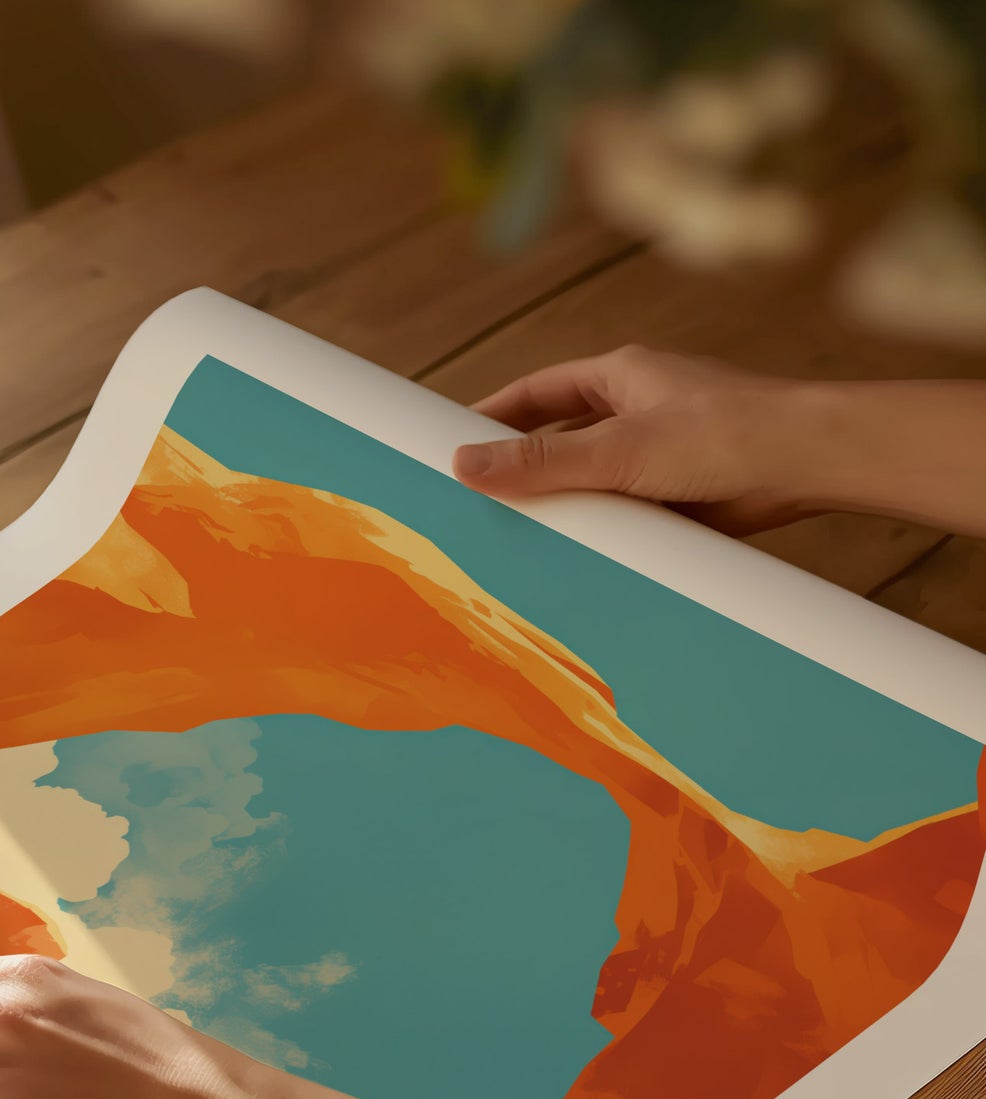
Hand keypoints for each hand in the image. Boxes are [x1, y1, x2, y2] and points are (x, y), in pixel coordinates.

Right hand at [453, 345, 819, 533]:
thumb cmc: (725, 434)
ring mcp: (659, 452)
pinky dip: (601, 532)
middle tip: (475, 501)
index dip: (492, 416)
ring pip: (591, 479)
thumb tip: (464, 464)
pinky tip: (577, 558)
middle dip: (522, 468)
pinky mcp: (680, 492)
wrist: (810, 464)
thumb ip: (541, 461)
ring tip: (516, 539)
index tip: (451, 443)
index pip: (537, 392)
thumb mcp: (618, 449)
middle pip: (560, 437)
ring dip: (563, 505)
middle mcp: (638, 409)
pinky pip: (623, 512)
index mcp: (621, 376)